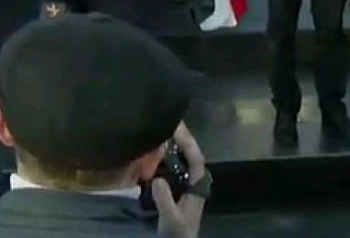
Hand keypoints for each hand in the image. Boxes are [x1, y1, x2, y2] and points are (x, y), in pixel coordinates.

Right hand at [152, 123, 206, 237]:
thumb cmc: (178, 233)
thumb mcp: (171, 218)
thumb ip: (165, 200)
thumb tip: (158, 179)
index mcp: (197, 186)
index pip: (196, 158)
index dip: (188, 142)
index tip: (177, 126)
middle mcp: (193, 181)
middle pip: (189, 155)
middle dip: (180, 139)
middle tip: (166, 121)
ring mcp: (184, 185)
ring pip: (180, 160)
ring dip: (171, 146)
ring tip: (158, 130)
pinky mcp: (174, 190)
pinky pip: (170, 168)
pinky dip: (163, 158)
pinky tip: (152, 151)